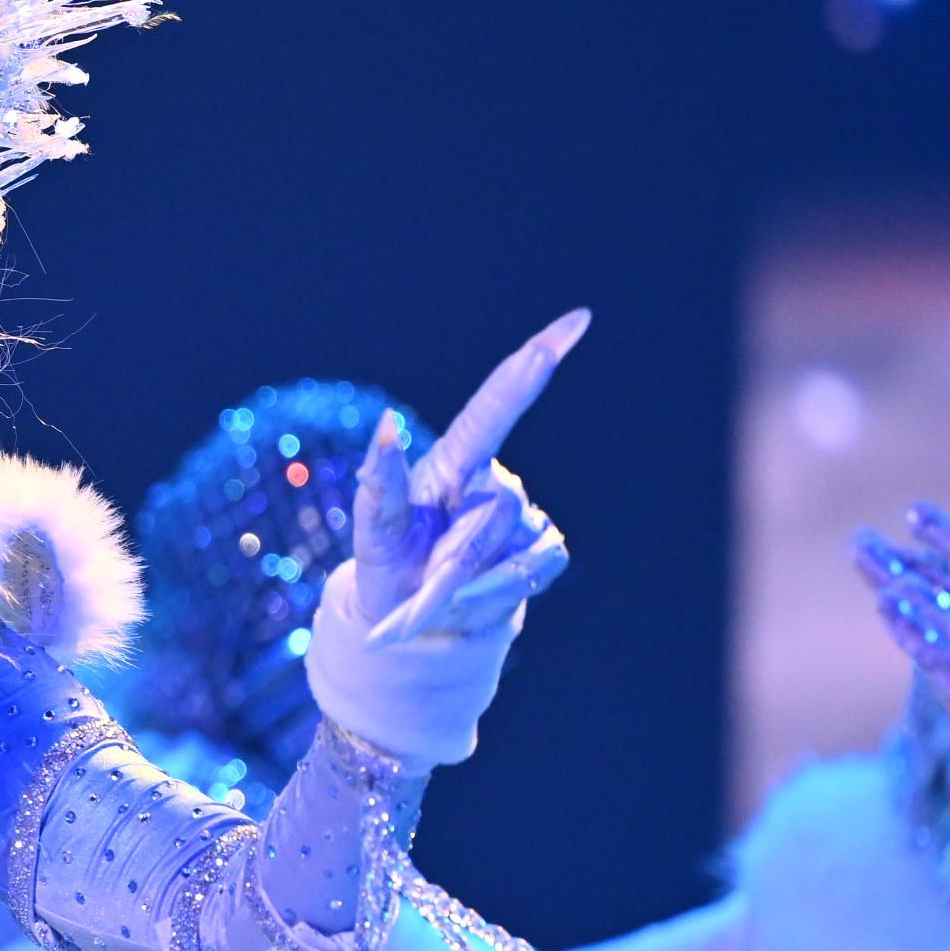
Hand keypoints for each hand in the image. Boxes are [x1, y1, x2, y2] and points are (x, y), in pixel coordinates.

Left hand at [305, 311, 585, 764]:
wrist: (414, 628)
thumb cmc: (389, 569)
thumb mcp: (372, 535)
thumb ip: (379, 485)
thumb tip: (386, 426)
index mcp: (454, 461)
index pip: (496, 405)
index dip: (535, 363)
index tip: (577, 322)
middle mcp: (495, 481)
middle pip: (490, 517)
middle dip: (448, 568)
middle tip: (415, 598)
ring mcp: (525, 517)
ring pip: (510, 553)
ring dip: (467, 590)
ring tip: (434, 602)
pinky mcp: (545, 551)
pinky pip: (531, 574)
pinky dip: (494, 597)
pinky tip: (471, 602)